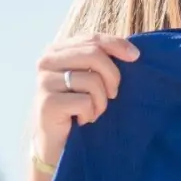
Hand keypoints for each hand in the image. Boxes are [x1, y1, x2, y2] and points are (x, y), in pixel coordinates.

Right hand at [31, 34, 139, 164]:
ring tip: (93, 111)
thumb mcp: (90, 78)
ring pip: (92, 80)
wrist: (56, 142)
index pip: (92, 38)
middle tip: (113, 95)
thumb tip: (133, 52)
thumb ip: (101, 60)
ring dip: (101, 101)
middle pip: (93, 55)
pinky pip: (85, 102)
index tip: (135, 56)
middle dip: (112, 76)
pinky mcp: (48, 103)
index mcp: (57, 50)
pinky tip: (82, 120)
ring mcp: (45, 82)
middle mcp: (46, 61)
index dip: (116, 45)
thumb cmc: (77, 107)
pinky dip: (91, 114)